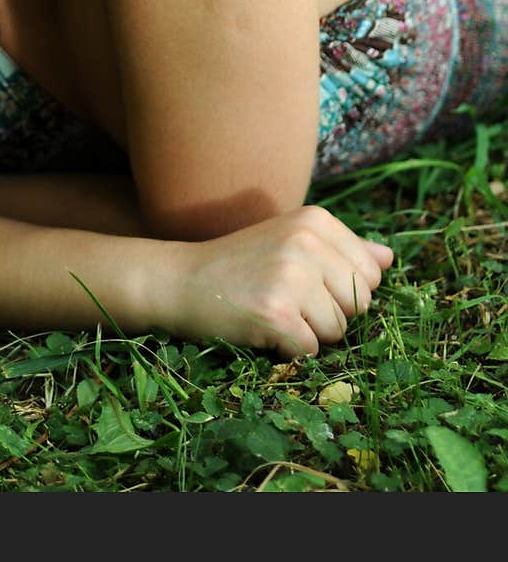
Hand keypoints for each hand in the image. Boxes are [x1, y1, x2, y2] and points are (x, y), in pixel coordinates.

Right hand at [162, 205, 392, 356]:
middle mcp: (307, 241)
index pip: (371, 275)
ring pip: (338, 331)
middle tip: (288, 300)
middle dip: (330, 314)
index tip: (306, 284)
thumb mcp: (290, 240)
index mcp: (316, 220)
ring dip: (309, 333)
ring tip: (274, 311)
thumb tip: (390, 259)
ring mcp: (290, 276)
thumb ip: (342, 248)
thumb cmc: (241, 264)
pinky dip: (290, 351)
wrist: (181, 280)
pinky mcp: (275, 312)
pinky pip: (311, 350)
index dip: (343, 291)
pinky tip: (263, 329)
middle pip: (360, 304)